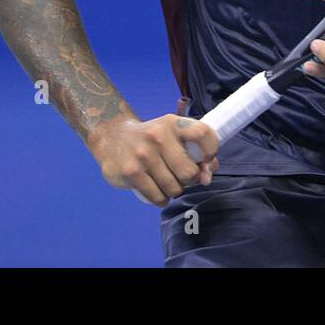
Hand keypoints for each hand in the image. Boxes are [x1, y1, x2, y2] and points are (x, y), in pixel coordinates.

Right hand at [86, 113, 218, 206]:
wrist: (112, 136)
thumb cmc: (152, 139)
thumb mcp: (173, 135)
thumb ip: (195, 151)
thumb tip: (207, 177)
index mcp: (173, 124)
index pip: (202, 133)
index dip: (211, 150)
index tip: (206, 160)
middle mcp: (158, 137)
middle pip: (189, 172)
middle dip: (191, 180)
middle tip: (182, 177)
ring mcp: (143, 155)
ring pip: (174, 189)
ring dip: (175, 191)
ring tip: (167, 183)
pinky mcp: (131, 172)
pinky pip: (157, 197)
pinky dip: (161, 199)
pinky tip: (157, 191)